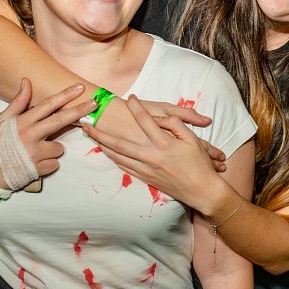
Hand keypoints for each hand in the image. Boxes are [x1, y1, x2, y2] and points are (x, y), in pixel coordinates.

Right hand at [0, 80, 96, 185]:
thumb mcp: (2, 120)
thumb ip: (18, 102)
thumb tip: (27, 81)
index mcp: (22, 122)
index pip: (47, 105)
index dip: (64, 95)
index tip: (80, 87)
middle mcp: (30, 136)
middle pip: (60, 120)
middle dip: (79, 110)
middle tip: (95, 103)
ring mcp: (36, 153)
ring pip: (59, 147)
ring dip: (52, 149)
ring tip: (35, 152)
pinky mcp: (39, 169)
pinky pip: (54, 163)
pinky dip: (48, 164)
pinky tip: (35, 163)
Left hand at [82, 96, 222, 209]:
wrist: (201, 191)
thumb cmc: (199, 164)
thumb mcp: (192, 140)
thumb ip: (176, 125)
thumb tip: (159, 119)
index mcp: (164, 144)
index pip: (146, 120)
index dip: (137, 107)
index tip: (130, 98)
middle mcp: (151, 156)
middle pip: (120, 142)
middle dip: (101, 132)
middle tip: (87, 122)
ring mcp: (146, 168)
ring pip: (118, 155)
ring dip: (102, 144)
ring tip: (90, 135)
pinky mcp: (145, 178)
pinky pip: (124, 166)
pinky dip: (113, 157)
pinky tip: (107, 151)